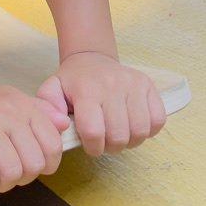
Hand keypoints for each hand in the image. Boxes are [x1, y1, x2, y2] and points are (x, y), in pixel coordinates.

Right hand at [0, 80, 70, 194]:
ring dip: (3, 185)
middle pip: (33, 164)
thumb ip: (42, 112)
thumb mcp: (15, 100)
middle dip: (23, 178)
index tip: (31, 168)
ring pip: (11, 171)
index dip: (47, 166)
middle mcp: (8, 113)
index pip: (52, 145)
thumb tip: (65, 124)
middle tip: (8, 175)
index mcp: (24, 106)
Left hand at [36, 52, 165, 156]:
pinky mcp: (149, 86)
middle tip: (103, 139)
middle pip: (119, 137)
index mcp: (87, 90)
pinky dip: (148, 130)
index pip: (94, 132)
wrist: (92, 58)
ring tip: (117, 132)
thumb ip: (47, 107)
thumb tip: (62, 124)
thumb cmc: (73, 81)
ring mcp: (133, 84)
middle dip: (110, 147)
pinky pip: (158, 121)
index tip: (89, 144)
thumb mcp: (51, 90)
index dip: (93, 147)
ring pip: (140, 132)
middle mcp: (112, 85)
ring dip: (129, 141)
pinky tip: (132, 123)